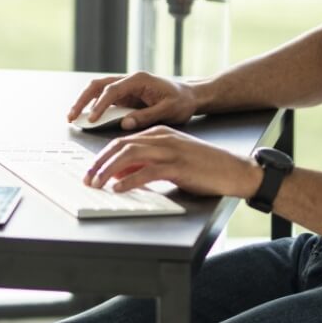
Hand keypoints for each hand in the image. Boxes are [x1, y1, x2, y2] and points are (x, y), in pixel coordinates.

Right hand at [66, 71, 202, 130]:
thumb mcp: (168, 110)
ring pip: (98, 90)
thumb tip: (124, 123)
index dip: (100, 105)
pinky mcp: (125, 96)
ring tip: (73, 118)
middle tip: (71, 116)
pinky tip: (87, 119)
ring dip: (84, 103)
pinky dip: (93, 108)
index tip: (91, 119)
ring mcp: (126, 88)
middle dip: (82, 100)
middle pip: (98, 86)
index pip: (112, 90)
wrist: (190, 96)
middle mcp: (129, 81)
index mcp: (139, 80)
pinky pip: (105, 100)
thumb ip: (146, 116)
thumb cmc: (182, 101)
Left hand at [83, 126, 259, 195]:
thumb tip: (120, 173)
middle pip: (121, 146)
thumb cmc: (204, 167)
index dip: (103, 155)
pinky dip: (130, 180)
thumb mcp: (171, 161)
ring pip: (130, 155)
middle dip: (100, 162)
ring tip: (97, 184)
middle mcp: (162, 138)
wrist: (234, 170)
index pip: (123, 141)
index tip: (91, 169)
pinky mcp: (178, 166)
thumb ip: (146, 164)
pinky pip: (147, 172)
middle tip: (87, 178)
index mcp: (159, 133)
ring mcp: (170, 151)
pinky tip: (119, 188)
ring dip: (109, 170)